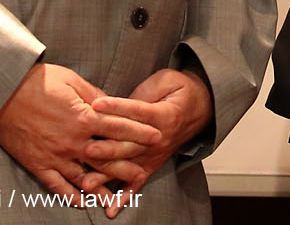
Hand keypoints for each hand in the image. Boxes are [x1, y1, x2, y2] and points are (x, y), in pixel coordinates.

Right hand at [0, 63, 161, 208]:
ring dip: (101, 189)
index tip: (157, 137)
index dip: (140, 133)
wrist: (2, 93)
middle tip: (143, 174)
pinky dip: (70, 196)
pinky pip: (57, 185)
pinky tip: (82, 203)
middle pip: (107, 158)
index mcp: (84, 117)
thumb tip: (113, 104)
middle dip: (127, 167)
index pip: (120, 128)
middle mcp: (73, 140)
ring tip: (116, 199)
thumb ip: (95, 96)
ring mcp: (56, 155)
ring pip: (84, 177)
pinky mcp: (38, 164)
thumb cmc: (39, 82)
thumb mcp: (73, 81)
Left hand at [80, 68, 213, 216]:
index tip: (96, 104)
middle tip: (86, 149)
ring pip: (128, 165)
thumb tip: (121, 105)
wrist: (203, 106)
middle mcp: (159, 138)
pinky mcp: (153, 163)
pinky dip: (125, 196)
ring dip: (107, 175)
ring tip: (87, 182)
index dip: (117, 107)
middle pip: (130, 143)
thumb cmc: (180, 90)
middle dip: (107, 148)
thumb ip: (146, 92)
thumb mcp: (168, 80)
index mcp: (163, 114)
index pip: (137, 110)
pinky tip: (111, 208)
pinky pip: (138, 181)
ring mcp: (155, 153)